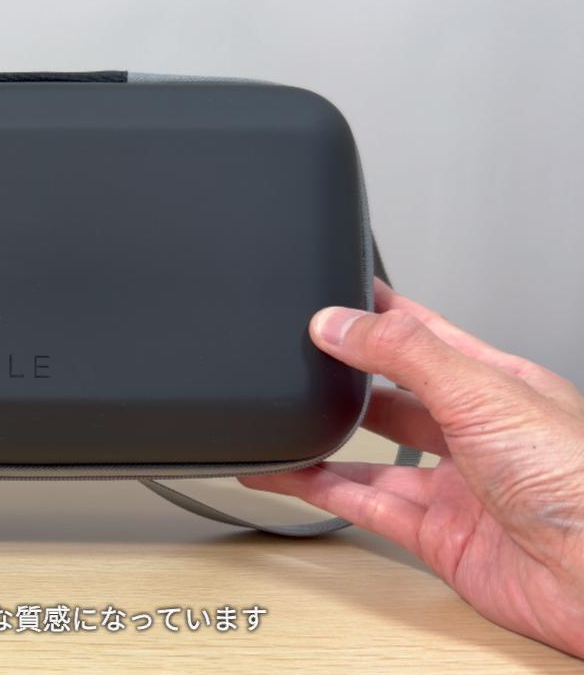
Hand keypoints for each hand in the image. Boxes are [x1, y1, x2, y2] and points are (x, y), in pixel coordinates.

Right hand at [240, 279, 583, 656]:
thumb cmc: (577, 479)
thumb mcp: (482, 390)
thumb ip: (404, 353)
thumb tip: (339, 322)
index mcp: (499, 384)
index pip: (427, 336)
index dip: (380, 314)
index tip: (334, 296)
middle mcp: (477, 434)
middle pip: (394, 397)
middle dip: (347, 379)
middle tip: (297, 358)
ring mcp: (457, 487)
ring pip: (372, 456)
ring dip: (325, 441)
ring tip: (279, 421)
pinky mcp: (437, 536)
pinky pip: (365, 506)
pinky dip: (320, 490)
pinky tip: (287, 475)